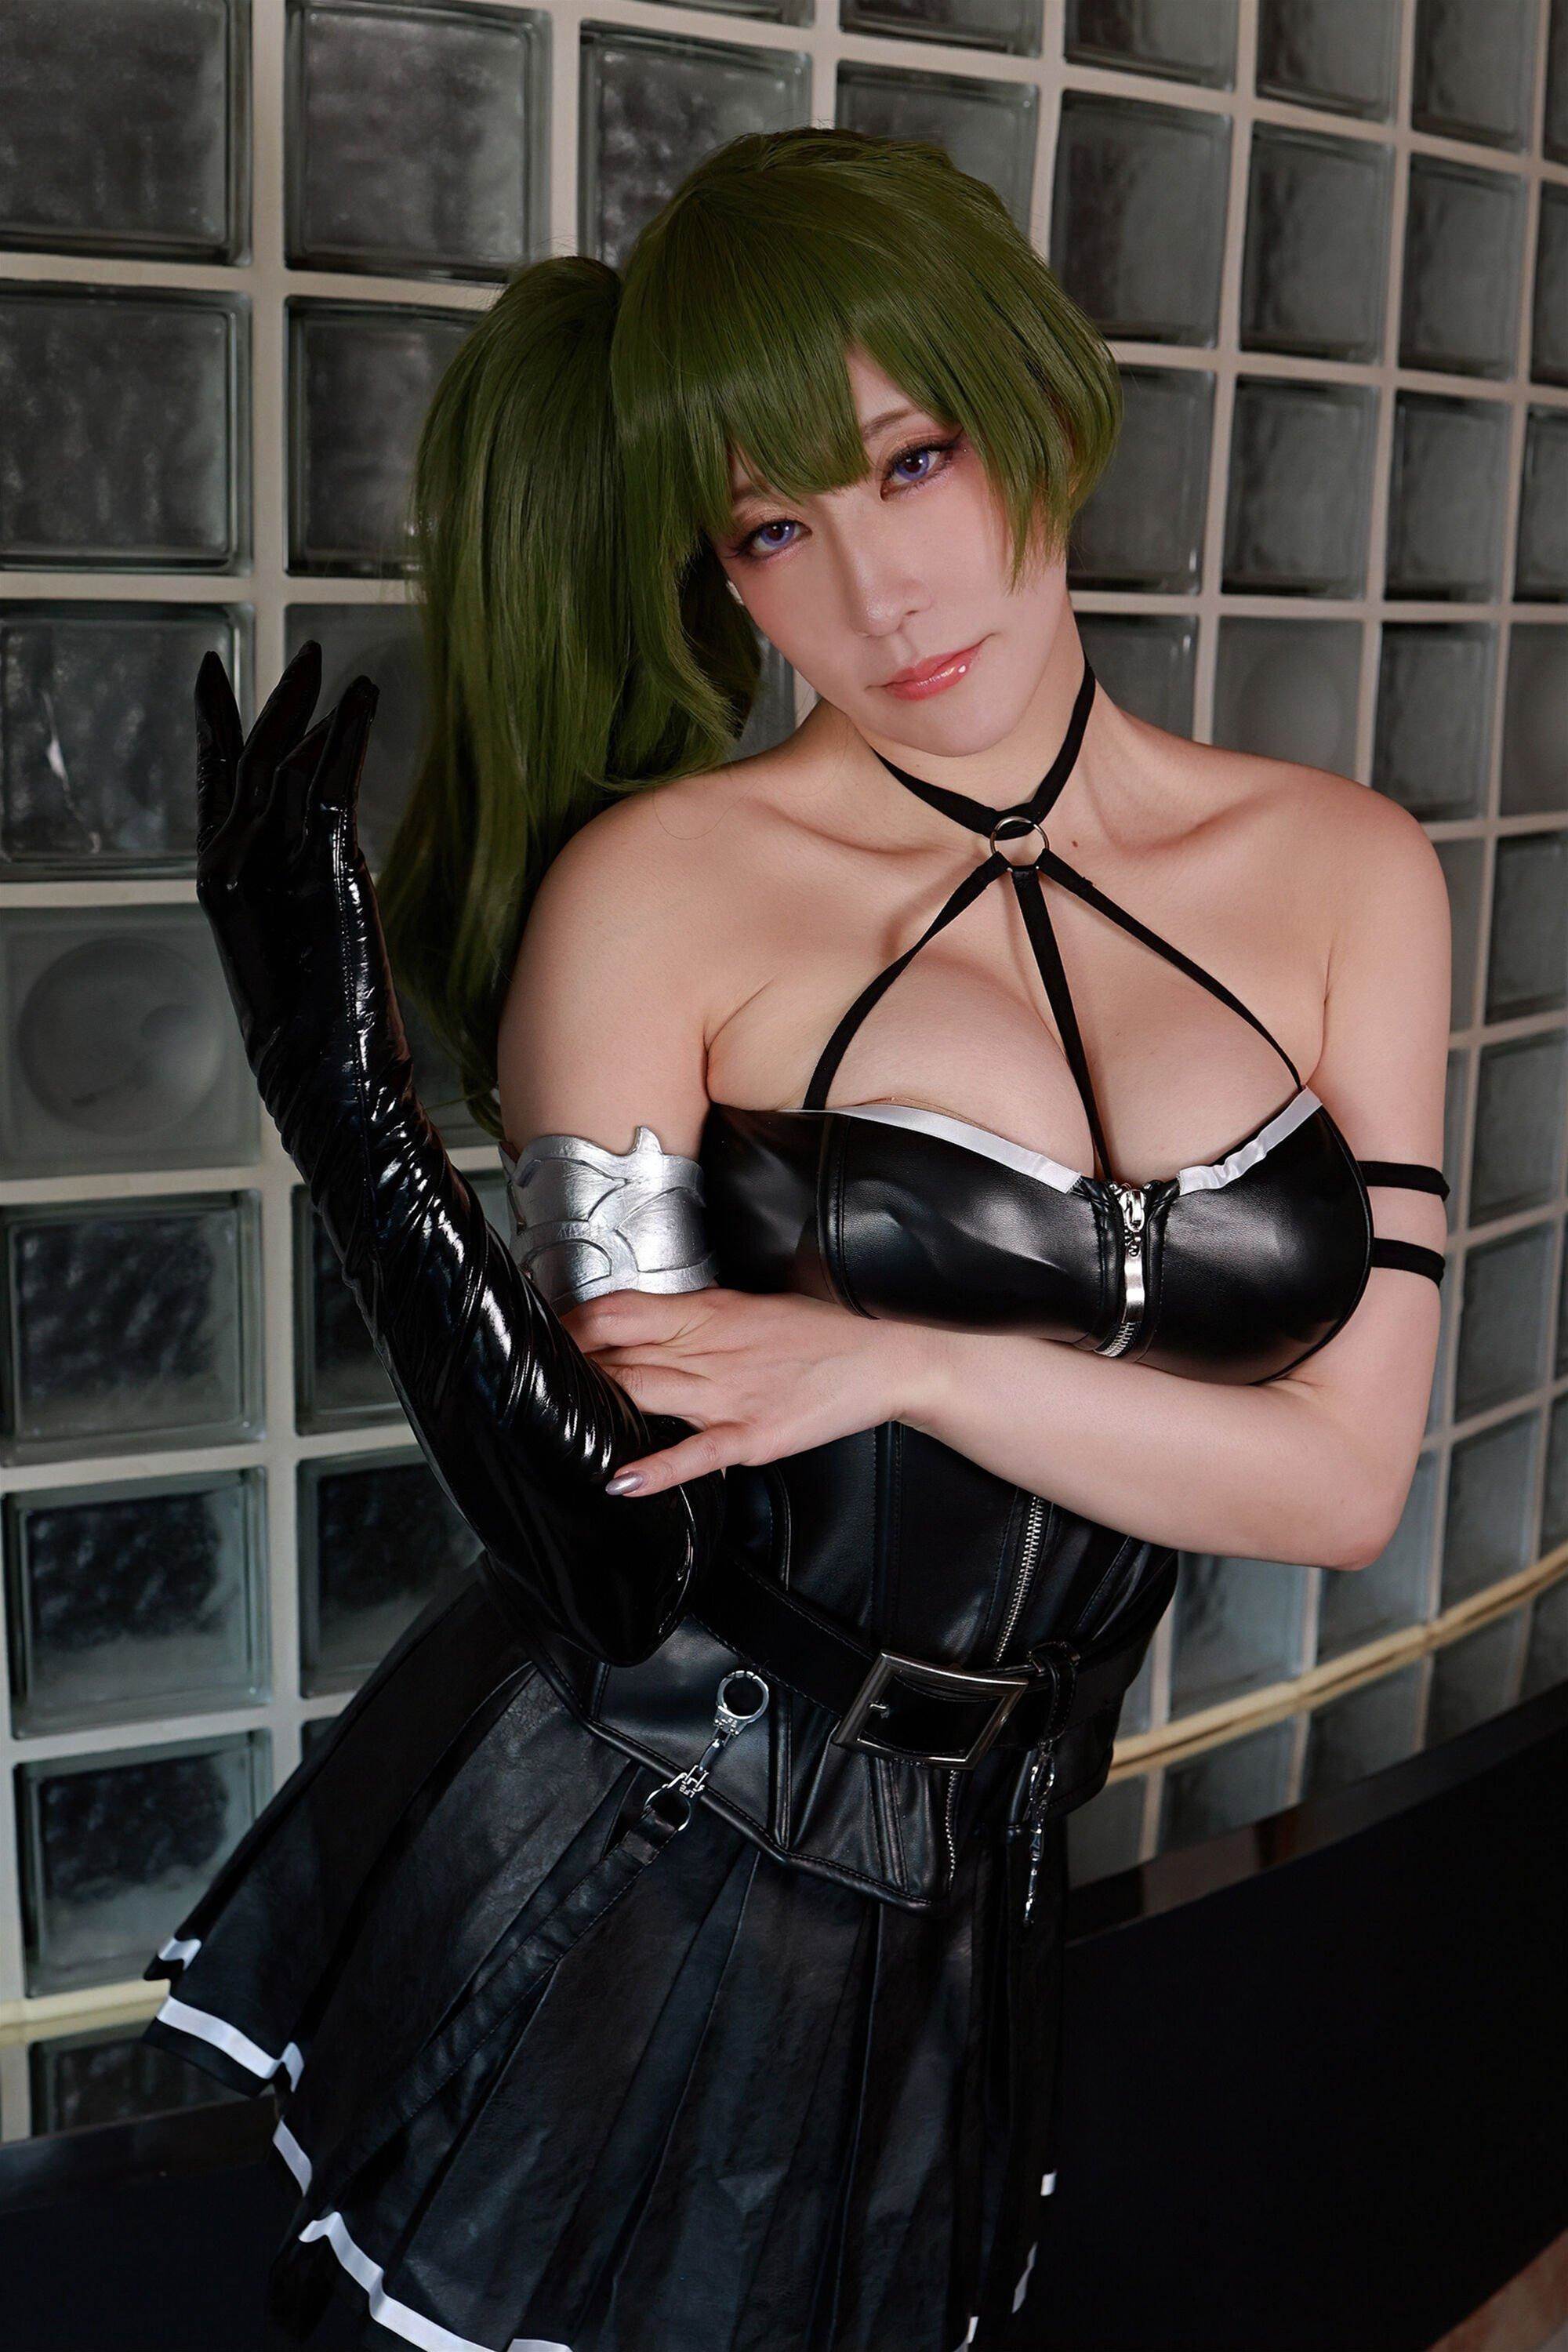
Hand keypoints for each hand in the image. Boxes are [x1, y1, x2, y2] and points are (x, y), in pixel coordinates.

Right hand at [194, 639, 391, 1166]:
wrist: (330, 1082)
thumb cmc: (326, 1041)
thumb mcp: (301, 954)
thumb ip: (297, 899)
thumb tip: (325, 861)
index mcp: (223, 886)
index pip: (215, 789)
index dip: (217, 731)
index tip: (217, 681)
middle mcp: (234, 868)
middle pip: (247, 763)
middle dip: (274, 704)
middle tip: (302, 654)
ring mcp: (273, 867)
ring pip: (284, 764)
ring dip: (313, 709)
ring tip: (338, 669)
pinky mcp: (323, 870)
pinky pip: (328, 783)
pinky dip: (347, 735)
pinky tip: (364, 700)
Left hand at [559, 1285, 930, 1492]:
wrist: (889, 1356)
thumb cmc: (825, 1332)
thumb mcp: (755, 1308)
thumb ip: (701, 1319)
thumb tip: (649, 1325)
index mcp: (710, 1310)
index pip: (620, 1310)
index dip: (572, 1323)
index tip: (542, 1335)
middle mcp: (712, 1348)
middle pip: (619, 1351)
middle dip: (570, 1364)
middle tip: (528, 1376)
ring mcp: (731, 1394)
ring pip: (644, 1393)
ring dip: (596, 1402)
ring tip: (551, 1415)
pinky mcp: (753, 1434)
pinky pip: (696, 1453)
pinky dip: (656, 1468)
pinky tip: (620, 1479)